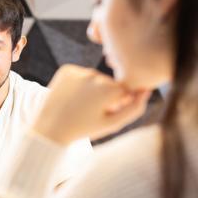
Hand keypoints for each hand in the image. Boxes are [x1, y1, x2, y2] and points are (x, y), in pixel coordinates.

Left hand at [33, 65, 151, 144]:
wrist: (50, 127)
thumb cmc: (84, 128)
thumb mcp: (113, 123)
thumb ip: (135, 108)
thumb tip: (147, 89)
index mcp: (109, 89)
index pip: (125, 90)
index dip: (117, 103)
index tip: (105, 113)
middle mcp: (95, 76)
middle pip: (109, 83)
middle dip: (105, 95)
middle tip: (90, 111)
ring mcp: (79, 71)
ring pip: (94, 78)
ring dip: (92, 89)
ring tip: (80, 104)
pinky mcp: (66, 69)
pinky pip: (80, 74)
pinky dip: (78, 83)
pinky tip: (71, 96)